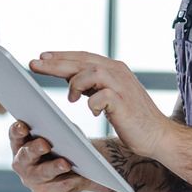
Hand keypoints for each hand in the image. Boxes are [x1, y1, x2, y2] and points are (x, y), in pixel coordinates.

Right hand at [8, 120, 91, 191]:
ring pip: (40, 173)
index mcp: (22, 143)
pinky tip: (75, 178)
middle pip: (25, 155)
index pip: (16, 135)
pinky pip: (55, 188)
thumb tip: (63, 131)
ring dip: (52, 168)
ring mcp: (32, 179)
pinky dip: (66, 182)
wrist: (81, 169)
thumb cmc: (67, 145)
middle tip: (45, 145)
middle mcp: (23, 162)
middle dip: (34, 149)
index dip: (17, 131)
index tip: (23, 127)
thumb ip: (59, 131)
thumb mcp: (64, 134)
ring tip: (65, 164)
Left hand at [30, 51, 172, 158]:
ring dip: (75, 83)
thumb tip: (69, 78)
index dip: (61, 56)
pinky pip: (102, 96)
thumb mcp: (108, 96)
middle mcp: (118, 72)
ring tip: (71, 99)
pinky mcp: (124, 102)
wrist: (157, 135)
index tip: (40, 58)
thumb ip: (93, 85)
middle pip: (82, 61)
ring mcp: (122, 85)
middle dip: (56, 63)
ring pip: (91, 72)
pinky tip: (92, 111)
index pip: (82, 57)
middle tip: (34, 64)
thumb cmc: (131, 118)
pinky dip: (92, 103)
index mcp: (114, 68)